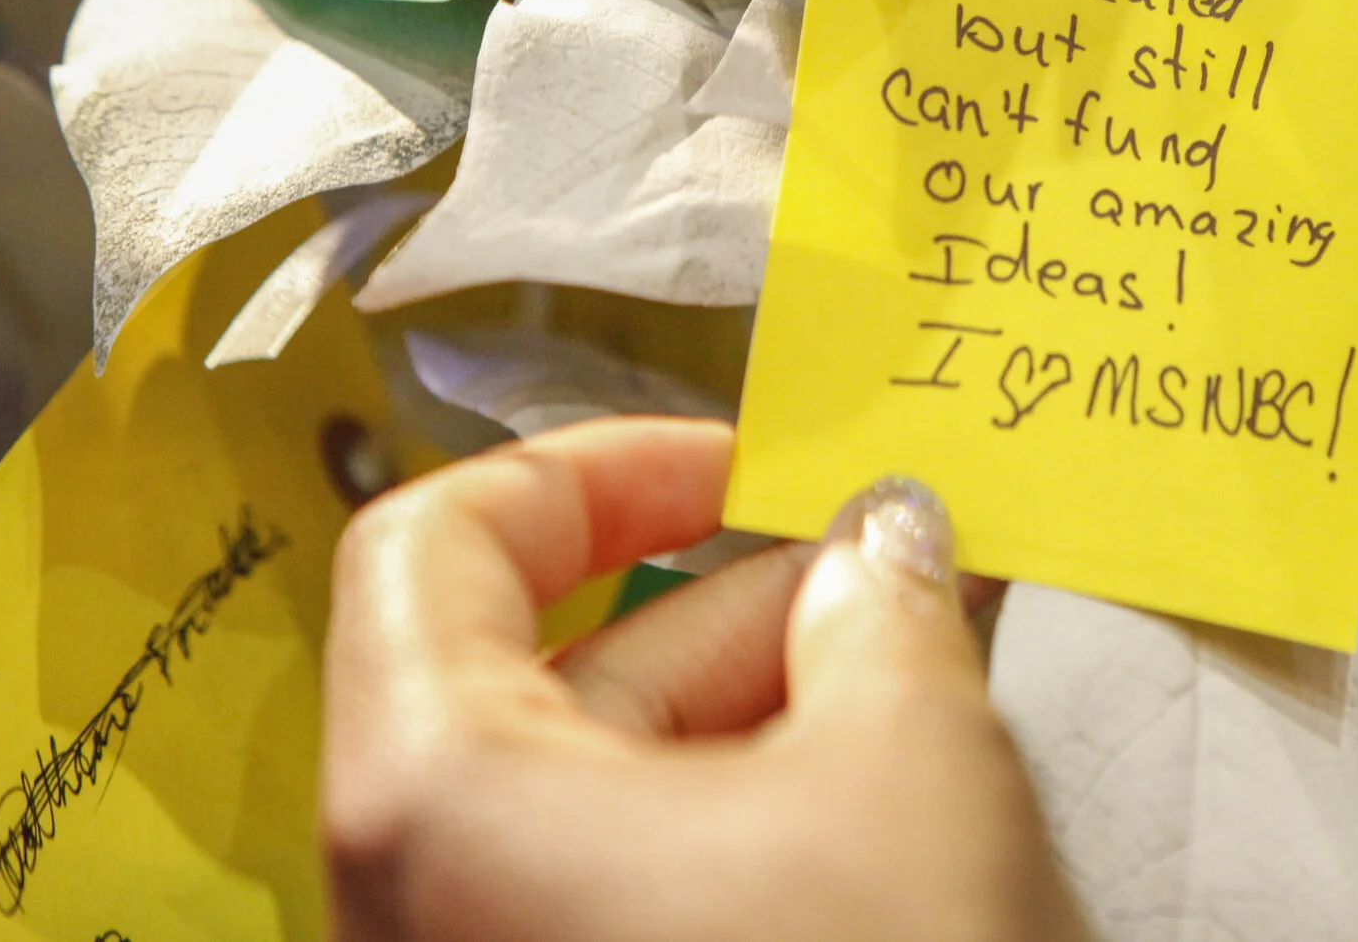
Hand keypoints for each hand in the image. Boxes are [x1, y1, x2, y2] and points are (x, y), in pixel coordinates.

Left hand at [319, 419, 1087, 941]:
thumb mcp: (908, 758)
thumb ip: (884, 605)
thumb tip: (884, 538)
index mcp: (442, 793)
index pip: (443, 543)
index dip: (601, 470)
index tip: (745, 465)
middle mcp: (427, 891)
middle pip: (551, 666)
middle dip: (743, 604)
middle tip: (895, 572)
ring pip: (612, 785)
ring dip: (770, 706)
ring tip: (930, 671)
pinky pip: (638, 881)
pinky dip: (754, 813)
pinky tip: (891, 785)